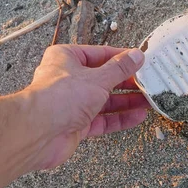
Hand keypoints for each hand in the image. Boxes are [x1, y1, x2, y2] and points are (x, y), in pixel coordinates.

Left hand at [26, 45, 149, 169]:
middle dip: (127, 82)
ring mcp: (72, 104)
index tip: (141, 60)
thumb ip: (119, 69)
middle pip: (103, 78)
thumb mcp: (97, 77)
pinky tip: (138, 116)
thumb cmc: (60, 97)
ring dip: (127, 101)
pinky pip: (102, 119)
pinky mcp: (76, 125)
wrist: (38, 132)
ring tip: (150, 100)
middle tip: (149, 82)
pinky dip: (120, 118)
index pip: (99, 54)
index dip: (121, 57)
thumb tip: (136, 56)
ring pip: (104, 100)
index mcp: (66, 58)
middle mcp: (68, 80)